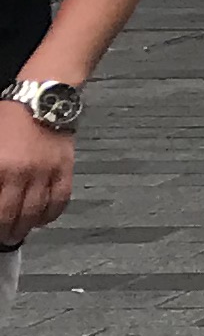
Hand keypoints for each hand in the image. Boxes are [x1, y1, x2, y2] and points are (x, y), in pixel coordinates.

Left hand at [0, 101, 71, 243]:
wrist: (43, 98)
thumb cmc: (10, 117)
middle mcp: (22, 174)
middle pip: (11, 216)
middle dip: (4, 231)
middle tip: (2, 237)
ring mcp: (46, 173)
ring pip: (36, 213)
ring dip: (25, 228)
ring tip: (17, 232)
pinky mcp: (65, 170)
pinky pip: (60, 201)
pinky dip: (51, 214)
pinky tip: (42, 219)